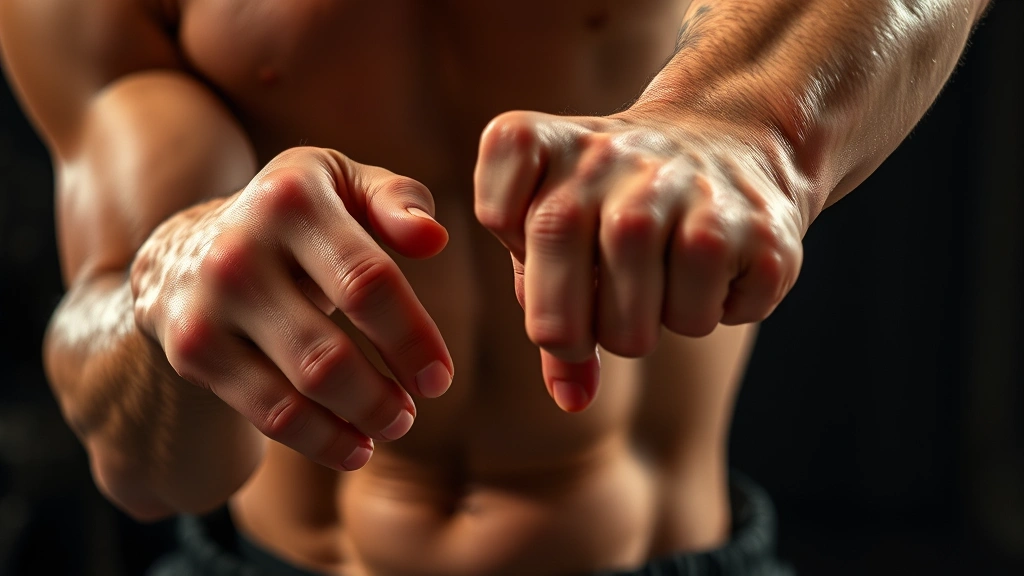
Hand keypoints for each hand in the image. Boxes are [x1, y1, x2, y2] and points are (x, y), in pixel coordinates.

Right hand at [130, 147, 453, 470]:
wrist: (188, 249)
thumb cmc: (297, 221)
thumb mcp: (343, 186)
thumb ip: (397, 200)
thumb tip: (434, 239)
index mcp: (291, 198)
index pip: (368, 282)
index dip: (412, 338)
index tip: (439, 378)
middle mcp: (240, 250)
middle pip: (329, 353)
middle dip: (382, 397)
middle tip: (412, 411)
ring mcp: (209, 305)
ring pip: (299, 390)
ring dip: (358, 422)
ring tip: (393, 425)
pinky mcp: (193, 351)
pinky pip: (269, 414)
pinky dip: (321, 440)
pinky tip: (355, 447)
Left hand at [474, 111, 803, 411]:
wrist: (730, 136)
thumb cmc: (619, 202)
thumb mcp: (563, 230)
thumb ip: (546, 304)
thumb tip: (571, 399)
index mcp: (550, 146)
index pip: (499, 212)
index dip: (520, 256)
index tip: (548, 242)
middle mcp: (612, 157)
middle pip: (558, 307)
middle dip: (575, 336)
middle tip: (604, 310)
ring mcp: (687, 188)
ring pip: (635, 329)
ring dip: (649, 327)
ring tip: (664, 277)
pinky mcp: (757, 225)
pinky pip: (705, 318)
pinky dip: (710, 312)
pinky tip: (713, 268)